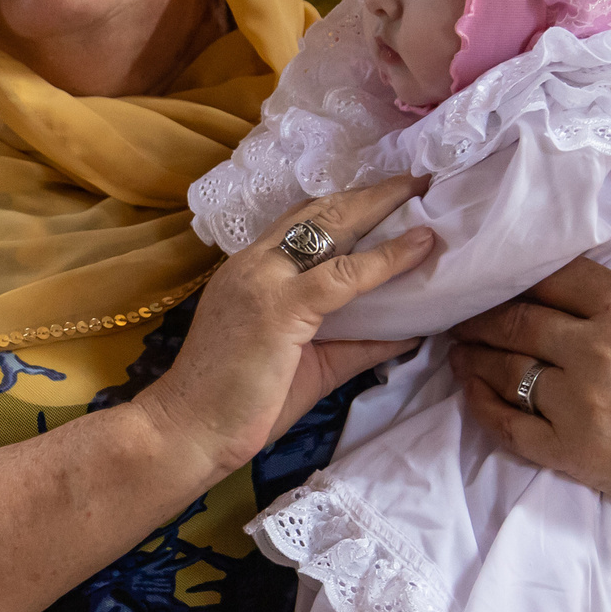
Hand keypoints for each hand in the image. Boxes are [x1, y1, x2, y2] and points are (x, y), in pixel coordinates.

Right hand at [144, 175, 436, 477]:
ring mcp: (265, 280)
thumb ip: (356, 342)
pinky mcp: (281, 306)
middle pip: (319, 211)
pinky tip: (420, 247)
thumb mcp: (309, 365)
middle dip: (371, 193)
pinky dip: (387, 258)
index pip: (300, 222)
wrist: (187, 433)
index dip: (345, 203)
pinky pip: (344, 275)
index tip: (386, 193)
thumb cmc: (239, 405)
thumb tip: (412, 332)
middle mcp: (255, 263)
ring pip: (333, 228)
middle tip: (416, 178)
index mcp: (251, 270)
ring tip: (423, 190)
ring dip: (381, 206)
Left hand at [448, 225, 610, 518]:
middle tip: (458, 308)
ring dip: (473, 353)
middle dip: (480, 312)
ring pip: (503, 368)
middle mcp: (595, 352)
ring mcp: (578, 405)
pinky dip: (479, 403)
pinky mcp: (569, 452)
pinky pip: (506, 423)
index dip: (516, 272)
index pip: (550, 277)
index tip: (494, 270)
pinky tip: (469, 388)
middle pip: (515, 320)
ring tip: (457, 344)